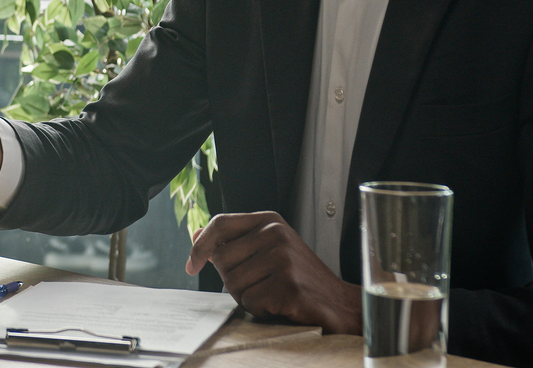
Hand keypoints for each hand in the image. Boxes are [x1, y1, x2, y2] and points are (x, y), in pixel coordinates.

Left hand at [185, 212, 360, 333]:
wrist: (340, 304)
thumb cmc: (300, 278)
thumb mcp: (269, 250)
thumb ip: (234, 241)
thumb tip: (196, 234)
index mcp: (270, 222)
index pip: (220, 224)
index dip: (200, 246)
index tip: (192, 265)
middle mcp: (277, 234)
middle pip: (222, 260)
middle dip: (233, 280)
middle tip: (262, 284)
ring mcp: (283, 259)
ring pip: (233, 284)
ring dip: (249, 297)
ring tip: (274, 294)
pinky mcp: (288, 285)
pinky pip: (250, 302)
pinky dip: (261, 310)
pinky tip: (282, 305)